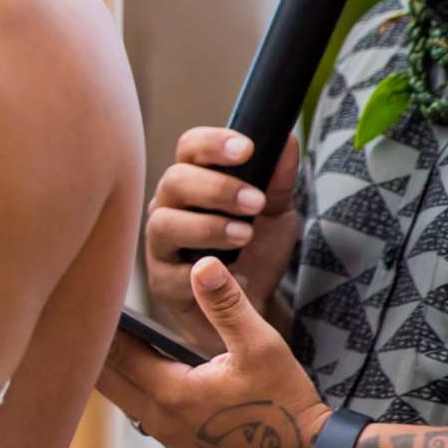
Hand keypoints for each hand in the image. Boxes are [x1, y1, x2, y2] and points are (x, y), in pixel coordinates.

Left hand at [100, 256, 329, 447]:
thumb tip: (202, 264)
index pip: (113, 352)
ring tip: (98, 327)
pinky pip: (135, 406)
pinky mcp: (177, 441)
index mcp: (171, 393)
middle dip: (91, 342)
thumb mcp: (263, 347)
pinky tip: (131, 359)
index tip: (79, 291)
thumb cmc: (288, 403)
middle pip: (104, 375)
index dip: (96, 321)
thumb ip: (227, 305)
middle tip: (75, 304)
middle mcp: (158, 418)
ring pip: (117, 393)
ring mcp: (165, 434)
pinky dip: (126, 381)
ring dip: (108, 364)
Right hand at [142, 127, 300, 354]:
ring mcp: (161, 244)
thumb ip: (278, 181)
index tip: (246, 149)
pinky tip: (238, 278)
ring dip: (207, 227)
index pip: (190, 148)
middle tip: (255, 202)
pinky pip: (173, 273)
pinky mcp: (162, 283)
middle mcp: (169, 206)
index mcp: (195, 181)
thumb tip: (286, 140)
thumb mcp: (275, 214)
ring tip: (244, 236)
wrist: (253, 307)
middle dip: (217, 188)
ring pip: (165, 223)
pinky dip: (206, 275)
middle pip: (174, 180)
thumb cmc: (255, 252)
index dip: (213, 144)